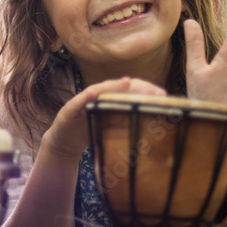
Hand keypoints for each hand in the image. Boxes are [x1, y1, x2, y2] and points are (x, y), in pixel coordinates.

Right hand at [44, 77, 165, 162]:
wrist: (64, 143)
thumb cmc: (90, 131)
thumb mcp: (112, 128)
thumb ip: (127, 121)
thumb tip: (155, 122)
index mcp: (108, 99)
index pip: (128, 90)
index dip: (144, 89)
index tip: (162, 94)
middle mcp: (96, 96)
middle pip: (116, 87)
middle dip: (135, 87)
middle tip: (154, 91)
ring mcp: (81, 102)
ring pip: (98, 90)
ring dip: (111, 86)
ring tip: (127, 82)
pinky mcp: (68, 111)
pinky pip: (77, 103)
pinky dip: (84, 97)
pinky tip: (92, 93)